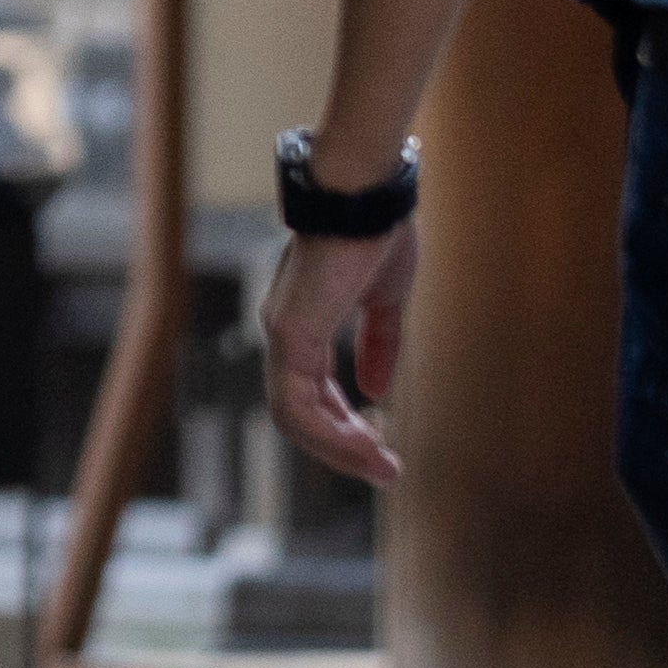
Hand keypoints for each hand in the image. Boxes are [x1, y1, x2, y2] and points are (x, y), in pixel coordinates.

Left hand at [260, 212, 418, 487]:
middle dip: (342, 448)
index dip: (344, 426)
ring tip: (383, 469)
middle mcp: (283, 331)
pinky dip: (330, 433)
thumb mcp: (385, 302)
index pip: (310, 392)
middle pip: (299, 412)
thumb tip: (374, 392)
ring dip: (338, 450)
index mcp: (303, 323)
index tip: (382, 449)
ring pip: (294, 416)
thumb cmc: (376, 234)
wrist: (367, 195)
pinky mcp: (291, 330)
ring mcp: (282, 331)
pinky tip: (366, 447)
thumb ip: (378, 345)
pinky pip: (297, 402)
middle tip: (386, 472)